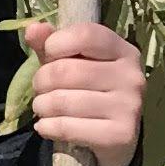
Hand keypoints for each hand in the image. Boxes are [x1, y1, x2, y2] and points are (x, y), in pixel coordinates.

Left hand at [23, 18, 146, 165]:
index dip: (56, 43)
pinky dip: (47, 127)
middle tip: (41, 90)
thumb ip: (52, 44)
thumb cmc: (89, 91)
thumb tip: (33, 28)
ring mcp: (129, 106)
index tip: (49, 55)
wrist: (114, 137)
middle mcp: (131, 76)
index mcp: (123, 50)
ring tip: (43, 108)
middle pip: (65, 71)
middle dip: (41, 81)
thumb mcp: (72, 62)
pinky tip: (47, 126)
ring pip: (62, 101)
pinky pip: (66, 128)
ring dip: (41, 106)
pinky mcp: (120, 135)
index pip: (85, 34)